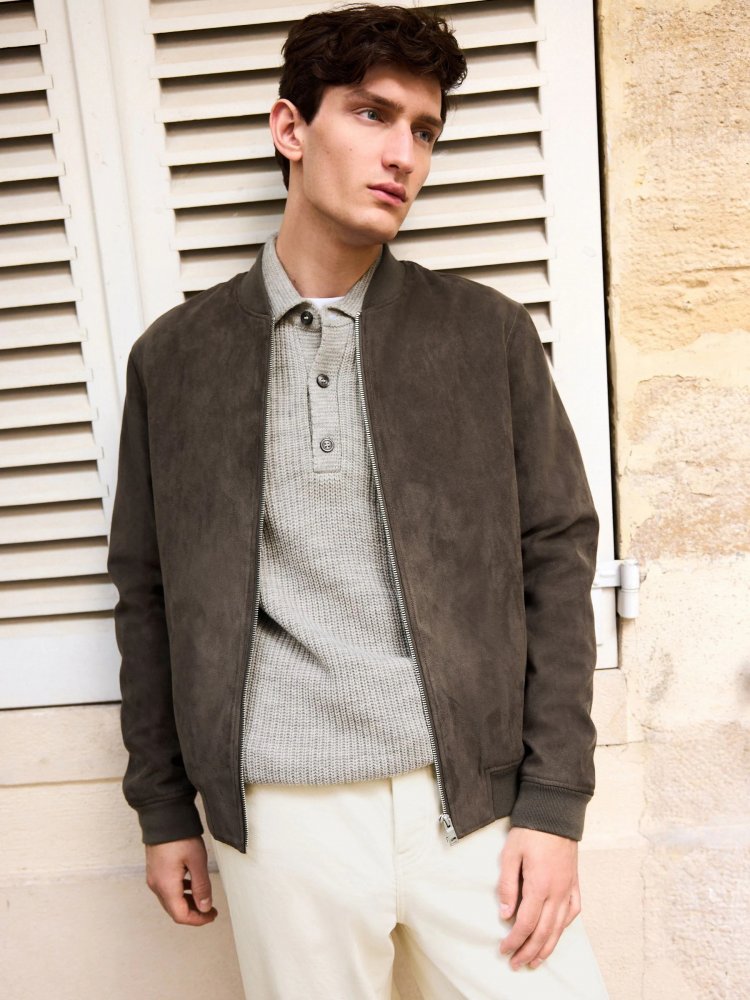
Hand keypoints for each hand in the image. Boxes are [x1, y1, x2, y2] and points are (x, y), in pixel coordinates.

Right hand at [145, 835, 217, 925]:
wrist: (163, 816)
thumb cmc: (180, 836)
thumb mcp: (197, 861)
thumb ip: (201, 886)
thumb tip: (205, 908)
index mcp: (166, 886)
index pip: (180, 915)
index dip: (197, 920)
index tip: (212, 915)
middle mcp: (156, 885)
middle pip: (174, 910)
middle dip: (193, 913)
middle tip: (211, 910)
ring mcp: (154, 878)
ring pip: (170, 900)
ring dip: (187, 903)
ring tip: (204, 899)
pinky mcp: (155, 870)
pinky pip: (167, 889)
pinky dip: (181, 892)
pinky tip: (192, 885)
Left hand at [496, 826, 580, 970]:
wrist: (555, 812)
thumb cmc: (530, 830)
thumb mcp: (510, 854)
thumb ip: (507, 886)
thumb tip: (505, 914)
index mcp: (540, 885)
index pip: (526, 923)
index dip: (515, 940)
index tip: (504, 950)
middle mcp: (557, 892)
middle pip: (544, 932)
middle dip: (529, 951)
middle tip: (516, 964)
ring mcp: (569, 888)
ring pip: (560, 927)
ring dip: (547, 947)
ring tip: (535, 960)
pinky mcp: (575, 883)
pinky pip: (573, 912)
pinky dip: (564, 927)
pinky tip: (556, 933)